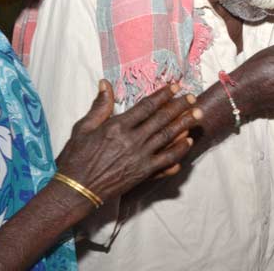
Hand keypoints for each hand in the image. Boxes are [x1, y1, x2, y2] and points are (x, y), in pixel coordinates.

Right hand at [54, 80, 201, 202]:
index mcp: (117, 127)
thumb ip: (99, 106)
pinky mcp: (143, 173)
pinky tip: (188, 143)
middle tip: (193, 97)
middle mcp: (132, 140)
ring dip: (185, 124)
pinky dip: (179, 151)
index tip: (175, 87)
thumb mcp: (82, 128)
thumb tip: (105, 83)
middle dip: (180, 106)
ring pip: (168, 137)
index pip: (146, 107)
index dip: (163, 95)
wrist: (76, 190)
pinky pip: (166, 160)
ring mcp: (140, 158)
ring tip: (198, 114)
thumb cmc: (76, 158)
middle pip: (162, 119)